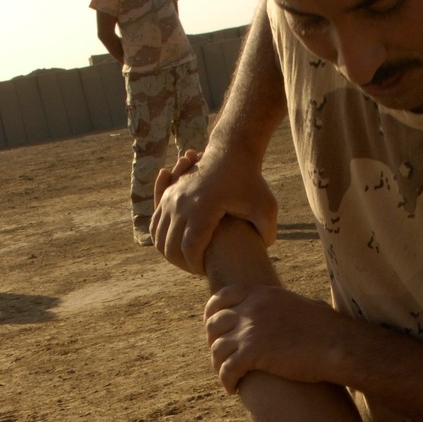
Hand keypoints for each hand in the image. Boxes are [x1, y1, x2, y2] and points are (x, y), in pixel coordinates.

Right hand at [151, 146, 277, 273]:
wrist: (231, 150)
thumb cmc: (251, 181)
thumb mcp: (266, 207)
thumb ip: (267, 233)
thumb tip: (261, 252)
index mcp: (203, 207)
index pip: (189, 249)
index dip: (196, 266)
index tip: (207, 271)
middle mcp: (181, 203)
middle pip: (170, 247)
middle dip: (183, 264)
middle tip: (199, 270)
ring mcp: (171, 198)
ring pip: (158, 238)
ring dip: (171, 253)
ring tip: (190, 260)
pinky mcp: (168, 196)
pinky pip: (155, 225)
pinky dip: (162, 239)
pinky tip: (179, 246)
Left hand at [204, 285, 347, 392]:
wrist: (339, 346)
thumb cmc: (330, 330)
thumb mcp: (302, 306)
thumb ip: (284, 306)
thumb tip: (286, 310)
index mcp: (263, 294)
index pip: (223, 296)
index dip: (212, 311)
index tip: (212, 325)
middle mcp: (252, 308)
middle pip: (215, 323)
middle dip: (213, 341)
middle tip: (220, 356)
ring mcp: (250, 330)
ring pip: (217, 349)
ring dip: (218, 365)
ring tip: (227, 377)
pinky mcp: (252, 353)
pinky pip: (227, 369)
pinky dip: (226, 381)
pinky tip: (232, 389)